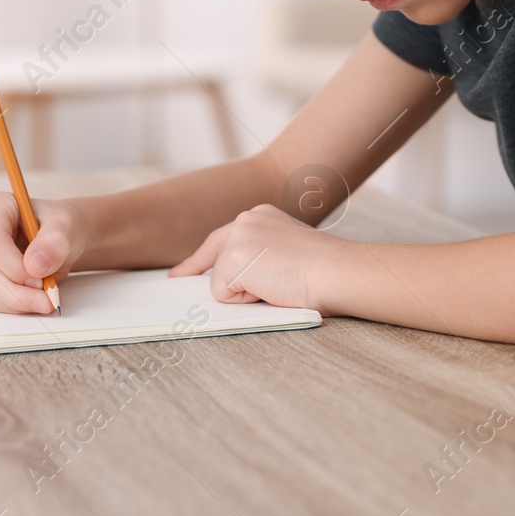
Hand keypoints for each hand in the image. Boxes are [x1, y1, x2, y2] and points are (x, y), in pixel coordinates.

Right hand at [0, 191, 87, 314]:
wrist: (54, 240)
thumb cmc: (57, 228)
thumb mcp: (66, 228)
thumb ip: (55, 242)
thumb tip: (35, 265)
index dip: (13, 266)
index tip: (40, 280)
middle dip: (17, 292)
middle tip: (47, 300)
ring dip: (14, 303)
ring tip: (43, 302)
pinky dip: (8, 307)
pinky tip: (29, 302)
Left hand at [169, 203, 346, 313]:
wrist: (338, 272)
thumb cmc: (324, 272)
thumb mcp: (286, 252)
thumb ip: (260, 256)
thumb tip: (229, 279)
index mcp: (260, 215)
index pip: (222, 238)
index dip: (200, 259)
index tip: (181, 272)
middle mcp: (245, 219)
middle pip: (212, 255)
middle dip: (194, 270)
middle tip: (176, 278)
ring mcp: (238, 236)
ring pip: (220, 280)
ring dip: (245, 293)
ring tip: (277, 285)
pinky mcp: (233, 258)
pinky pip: (224, 294)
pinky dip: (246, 300)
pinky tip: (271, 289)